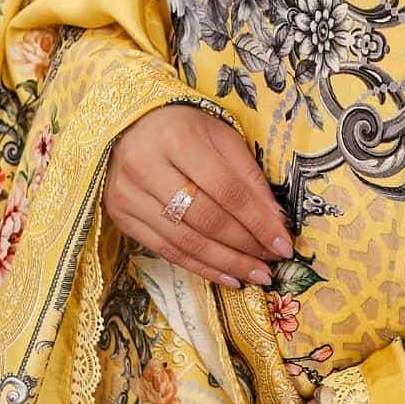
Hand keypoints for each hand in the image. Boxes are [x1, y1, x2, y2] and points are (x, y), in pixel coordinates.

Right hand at [105, 102, 292, 291]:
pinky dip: (200, 268)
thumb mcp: (221, 136)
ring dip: (226, 263)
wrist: (127, 127)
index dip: (259, 221)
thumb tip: (276, 221)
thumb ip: (248, 176)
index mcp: (178, 138)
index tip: (283, 243)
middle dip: (245, 246)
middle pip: (206, 219)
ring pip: (186, 241)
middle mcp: (146, 167)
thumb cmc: (183, 128)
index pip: (227, 190)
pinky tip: (227, 276)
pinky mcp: (121, 217)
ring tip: (256, 275)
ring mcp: (128, 194)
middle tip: (272, 263)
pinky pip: (166, 251)